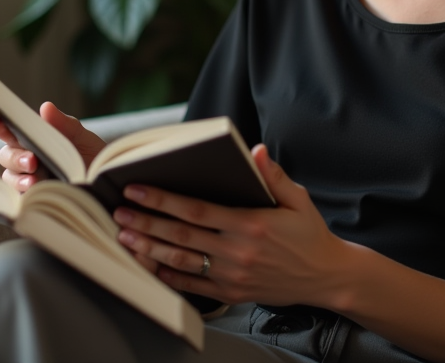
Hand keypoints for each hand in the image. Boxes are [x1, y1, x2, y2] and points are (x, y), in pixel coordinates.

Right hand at [0, 102, 105, 192]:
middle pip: (6, 155)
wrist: (109, 185)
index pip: (9, 129)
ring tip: (34, 180)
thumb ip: (64, 124)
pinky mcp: (33, 200)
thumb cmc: (92, 156)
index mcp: (33, 138)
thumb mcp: (82, 138)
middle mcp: (26, 158)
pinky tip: (36, 194)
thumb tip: (45, 108)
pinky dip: (25, 196)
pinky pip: (20, 199)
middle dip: (15, 157)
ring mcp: (28, 179)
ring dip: (19, 178)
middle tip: (32, 160)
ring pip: (10, 177)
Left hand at [112, 144, 348, 306]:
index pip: (196, 209)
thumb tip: (256, 151)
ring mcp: (233, 275)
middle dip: (145, 222)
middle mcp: (238, 251)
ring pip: (181, 261)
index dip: (163, 199)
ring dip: (149, 249)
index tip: (137, 189)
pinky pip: (193, 286)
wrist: (326, 277)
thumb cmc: (310, 234)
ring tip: (125, 238)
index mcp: (251, 223)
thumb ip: (274, 175)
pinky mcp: (232, 293)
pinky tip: (150, 265)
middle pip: (180, 235)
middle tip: (118, 212)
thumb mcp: (298, 200)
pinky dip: (169, 276)